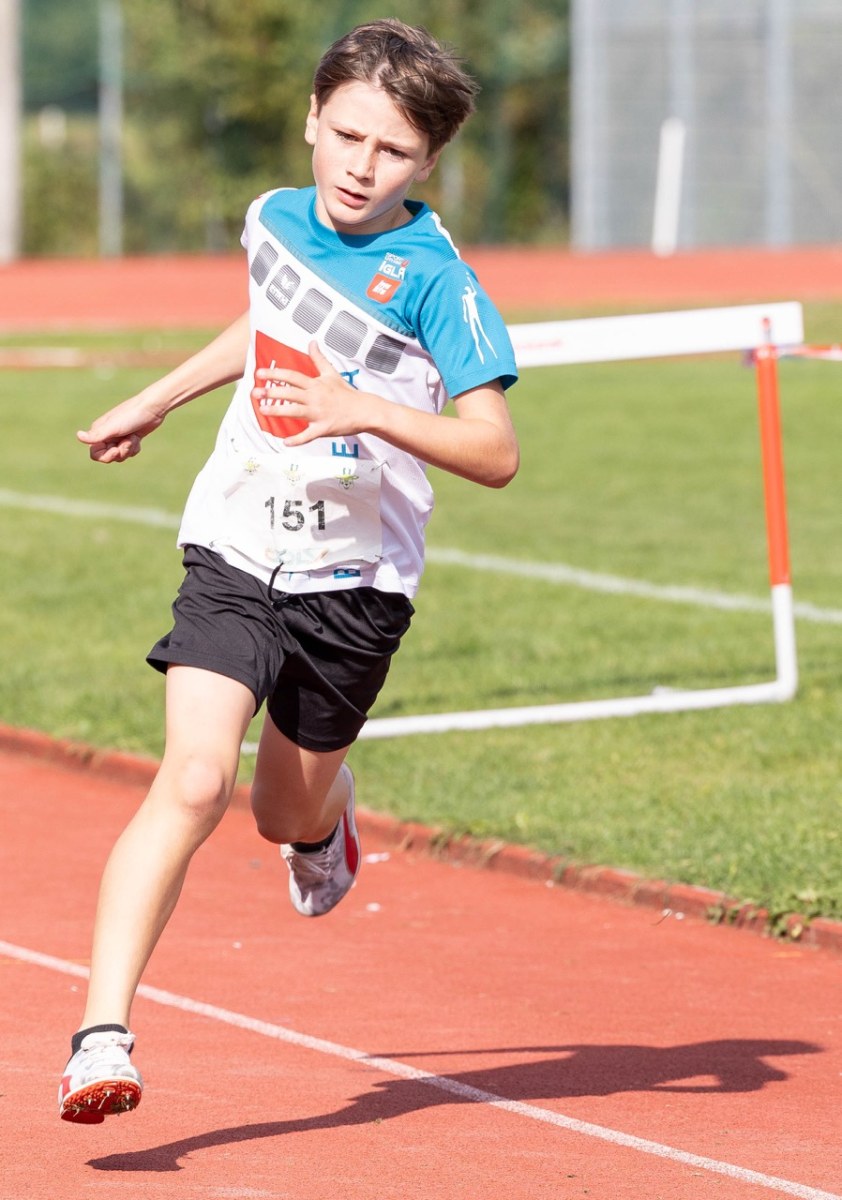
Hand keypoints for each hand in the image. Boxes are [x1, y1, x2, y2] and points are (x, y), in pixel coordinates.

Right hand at [76, 394, 166, 462]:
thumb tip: (78, 436)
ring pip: (120, 455)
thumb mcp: (113, 427)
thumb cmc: (131, 416)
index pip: (95, 454)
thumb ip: (96, 435)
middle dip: (120, 453)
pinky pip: (129, 452)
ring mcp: (119, 437)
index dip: (105, 456)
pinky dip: (135, 447)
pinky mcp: (131, 438)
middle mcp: (107, 435)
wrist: (152, 408)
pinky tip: (138, 437)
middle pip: (108, 456)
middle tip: (127, 443)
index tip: (115, 450)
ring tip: (133, 437)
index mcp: (99, 431)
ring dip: (128, 449)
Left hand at [252, 341, 373, 445]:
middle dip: (271, 392)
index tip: (259, 373)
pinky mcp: (324, 428)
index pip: (292, 376)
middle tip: (255, 392)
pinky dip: (298, 439)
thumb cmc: (346, 393)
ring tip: (263, 410)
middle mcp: (315, 397)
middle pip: (290, 393)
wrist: (364, 410)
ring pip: (295, 412)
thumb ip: (319, 358)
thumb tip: (312, 342)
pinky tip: (286, 442)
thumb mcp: (332, 373)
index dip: (275, 374)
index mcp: (315, 384)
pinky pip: (309, 435)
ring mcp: (319, 413)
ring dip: (278, 411)